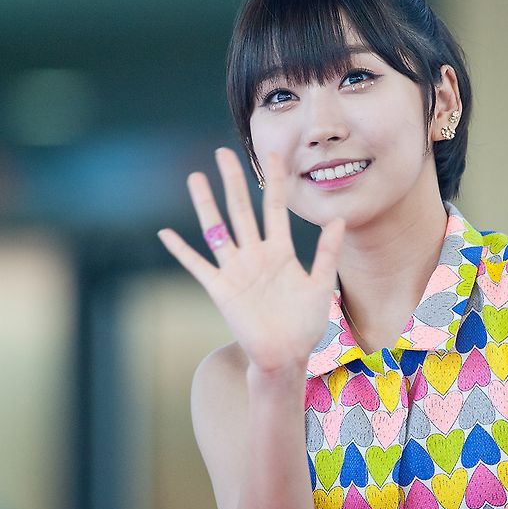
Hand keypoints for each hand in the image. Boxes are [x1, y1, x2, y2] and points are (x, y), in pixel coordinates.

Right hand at [158, 149, 344, 373]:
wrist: (285, 355)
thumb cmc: (304, 324)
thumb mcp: (320, 285)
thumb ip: (327, 252)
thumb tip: (339, 220)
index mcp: (281, 251)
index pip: (276, 207)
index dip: (274, 181)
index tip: (273, 154)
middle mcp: (256, 255)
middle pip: (242, 209)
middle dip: (233, 181)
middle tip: (223, 153)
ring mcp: (236, 270)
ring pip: (218, 229)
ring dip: (206, 204)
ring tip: (196, 178)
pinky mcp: (221, 289)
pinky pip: (198, 266)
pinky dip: (182, 250)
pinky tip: (166, 233)